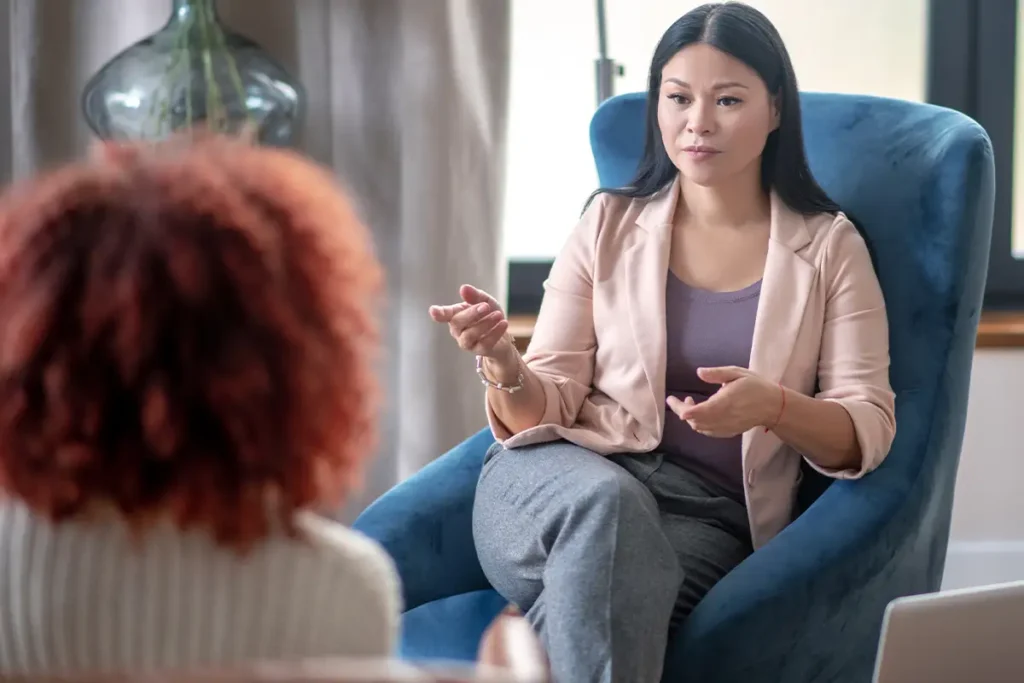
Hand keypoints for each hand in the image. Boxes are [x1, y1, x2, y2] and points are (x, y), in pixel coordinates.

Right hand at [429, 284, 511, 357]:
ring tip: (498, 315)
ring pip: (470, 335)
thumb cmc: (489, 316)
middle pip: (458, 322)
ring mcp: (466, 342)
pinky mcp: (478, 350)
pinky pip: (484, 343)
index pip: (445, 314)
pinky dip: (495, 332)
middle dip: (472, 313)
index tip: (433, 311)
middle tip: (486, 306)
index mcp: (456, 315)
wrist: (504, 335)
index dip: (439, 313)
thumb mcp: (485, 302)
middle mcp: (458, 330)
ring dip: (485, 324)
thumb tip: (464, 288)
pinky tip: (503, 323)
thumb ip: (475, 296)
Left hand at [665, 366, 780, 437]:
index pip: (699, 411)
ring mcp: (726, 428)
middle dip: (683, 411)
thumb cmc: (755, 386)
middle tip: (679, 399)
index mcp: (724, 403)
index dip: (683, 409)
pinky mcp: (729, 432)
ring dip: (690, 418)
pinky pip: (708, 432)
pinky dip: (699, 424)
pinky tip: (700, 413)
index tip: (672, 401)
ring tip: (690, 403)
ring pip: (700, 428)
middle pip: (695, 421)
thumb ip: (717, 374)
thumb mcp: (737, 373)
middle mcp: (723, 418)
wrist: (773, 406)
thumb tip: (699, 372)